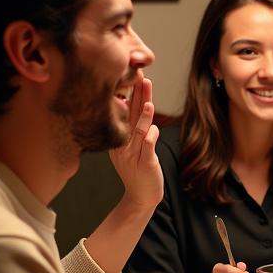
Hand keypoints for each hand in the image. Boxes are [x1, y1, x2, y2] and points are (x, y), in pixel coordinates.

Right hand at [108, 75, 161, 214]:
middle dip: (137, 96)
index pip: (124, 111)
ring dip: (143, 116)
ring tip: (148, 102)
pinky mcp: (144, 164)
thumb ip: (133, 128)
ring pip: (138, 131)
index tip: (133, 75)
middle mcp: (122, 145)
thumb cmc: (138, 170)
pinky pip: (147, 147)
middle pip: (130, 116)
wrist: (141, 197)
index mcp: (118, 138)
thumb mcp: (131, 148)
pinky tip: (153, 127)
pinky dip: (151, 136)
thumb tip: (133, 105)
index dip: (129, 94)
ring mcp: (132, 155)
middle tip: (141, 76)